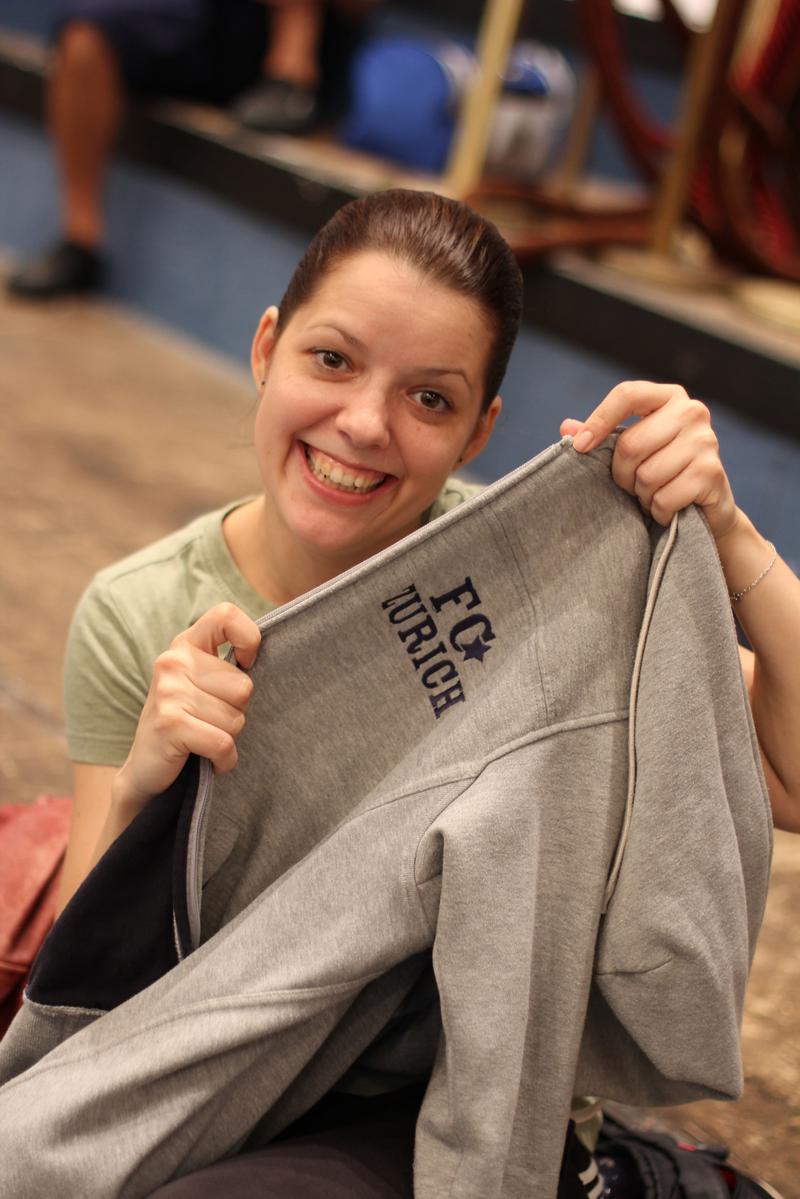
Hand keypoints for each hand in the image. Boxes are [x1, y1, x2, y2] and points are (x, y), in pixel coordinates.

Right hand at [114, 603, 260, 809]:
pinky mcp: (170, 724)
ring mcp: (168, 692)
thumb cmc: (185, 723)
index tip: (246, 664)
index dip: (248, 638)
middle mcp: (173, 662)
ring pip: (236, 719)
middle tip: (209, 722)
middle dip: (237, 713)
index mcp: (185, 645)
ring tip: (203, 739)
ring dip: (228, 738)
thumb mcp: (201, 684)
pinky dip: (224, 760)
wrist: (145, 769)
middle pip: (244, 686)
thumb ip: (227, 667)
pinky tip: (209, 761)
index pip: (225, 615)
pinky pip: (223, 743)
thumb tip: (270, 661)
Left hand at [561, 380, 739, 540]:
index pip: (627, 395)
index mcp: (669, 397)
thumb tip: (566, 427)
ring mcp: (706, 441)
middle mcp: (692, 412)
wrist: (709, 508)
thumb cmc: (663, 471)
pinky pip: (664, 498)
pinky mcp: (711, 472)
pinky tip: (668, 508)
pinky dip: (658, 510)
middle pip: (630, 444)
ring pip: (646, 475)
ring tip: (653, 495)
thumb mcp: (633, 450)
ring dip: (642, 496)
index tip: (580, 447)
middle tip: (631, 485)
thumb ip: (603, 436)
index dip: (598, 420)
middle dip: (622, 474)